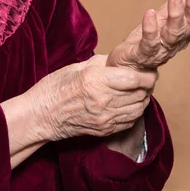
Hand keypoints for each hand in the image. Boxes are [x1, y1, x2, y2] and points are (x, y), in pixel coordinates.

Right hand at [26, 55, 157, 141]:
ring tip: (138, 91)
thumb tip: (119, 60)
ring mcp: (105, 118)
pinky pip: (130, 121)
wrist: (41, 115)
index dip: (146, 75)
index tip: (149, 71)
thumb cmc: (54, 88)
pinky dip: (134, 112)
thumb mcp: (76, 67)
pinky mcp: (104, 130)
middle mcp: (103, 101)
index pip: (134, 79)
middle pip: (140, 94)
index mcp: (95, 80)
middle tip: (146, 79)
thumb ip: (101, 63)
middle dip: (147, 85)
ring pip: (138, 109)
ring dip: (142, 99)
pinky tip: (129, 104)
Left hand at [107, 0, 189, 70]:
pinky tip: (150, 13)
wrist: (126, 68)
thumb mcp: (162, 21)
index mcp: (181, 35)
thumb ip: (176, 6)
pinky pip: (148, 43)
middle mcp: (173, 44)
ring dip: (175, 14)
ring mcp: (159, 50)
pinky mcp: (141, 55)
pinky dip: (150, 28)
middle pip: (188, 26)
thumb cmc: (145, 43)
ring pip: (172, 34)